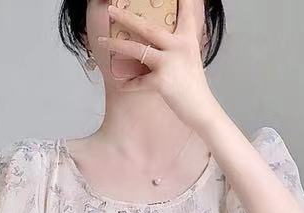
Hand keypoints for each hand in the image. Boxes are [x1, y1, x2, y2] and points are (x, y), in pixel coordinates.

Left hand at [101, 1, 218, 125]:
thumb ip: (177, 46)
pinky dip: (129, 84)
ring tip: (101, 41)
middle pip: (148, 27)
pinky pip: (138, 81)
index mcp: (187, 39)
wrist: (202, 110)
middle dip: (126, 17)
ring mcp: (170, 63)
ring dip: (116, 45)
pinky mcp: (162, 81)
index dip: (183, 1)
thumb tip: (158, 41)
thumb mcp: (189, 59)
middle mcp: (179, 47)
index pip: (185, 13)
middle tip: (111, 9)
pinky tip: (122, 84)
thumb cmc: (193, 86)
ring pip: (137, 50)